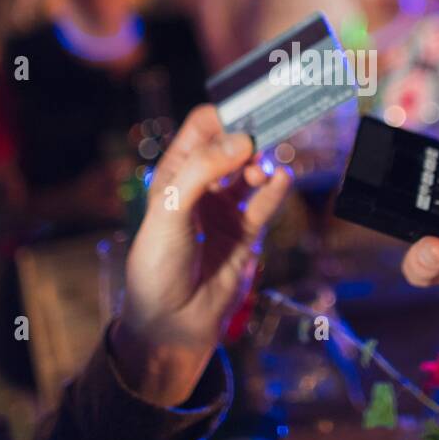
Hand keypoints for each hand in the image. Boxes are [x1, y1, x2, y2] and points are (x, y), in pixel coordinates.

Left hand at [111, 105, 290, 406]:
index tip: (245, 114)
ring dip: (261, 164)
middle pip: (232, 145)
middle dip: (250, 136)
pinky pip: (265, 202)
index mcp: (174, 173)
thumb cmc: (156, 267)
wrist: (170, 325)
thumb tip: (243, 140)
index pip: (202, 128)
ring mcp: (224, 209)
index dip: (223, 117)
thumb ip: (204, 171)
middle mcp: (201, 186)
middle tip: (266, 133)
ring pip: (251, 171)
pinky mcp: (245, 233)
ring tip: (261, 171)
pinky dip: (276, 189)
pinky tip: (281, 179)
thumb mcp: (169, 211)